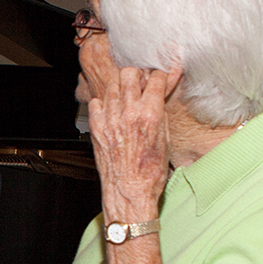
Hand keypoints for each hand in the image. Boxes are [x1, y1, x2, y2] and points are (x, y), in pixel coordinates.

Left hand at [87, 65, 181, 222]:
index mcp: (150, 113)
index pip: (155, 78)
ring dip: (121, 89)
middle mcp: (128, 112)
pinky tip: (112, 113)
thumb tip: (162, 90)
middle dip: (137, 77)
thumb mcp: (165, 137)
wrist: (129, 190)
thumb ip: (161, 110)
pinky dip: (104, 104)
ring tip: (125, 102)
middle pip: (130, 73)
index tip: (157, 81)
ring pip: (113, 85)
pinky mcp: (96, 126)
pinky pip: (96, 101)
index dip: (158, 78)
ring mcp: (110, 118)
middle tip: (139, 86)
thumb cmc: (150, 170)